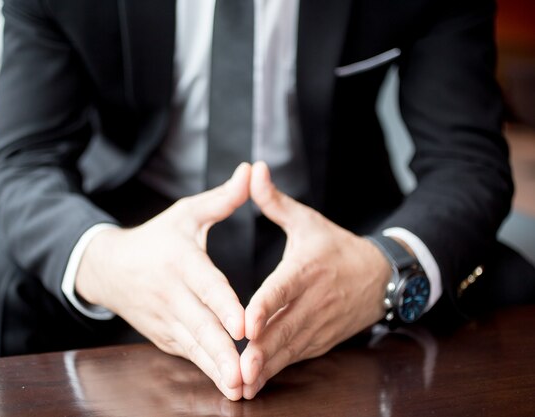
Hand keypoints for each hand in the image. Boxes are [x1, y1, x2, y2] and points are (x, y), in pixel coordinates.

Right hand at [75, 163, 251, 400]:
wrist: (109, 267)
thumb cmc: (157, 238)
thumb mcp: (186, 214)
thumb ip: (222, 199)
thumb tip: (251, 170)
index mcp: (181, 261)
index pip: (206, 285)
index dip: (223, 305)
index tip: (242, 325)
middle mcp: (172, 294)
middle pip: (200, 325)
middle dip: (223, 352)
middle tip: (245, 373)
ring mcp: (165, 319)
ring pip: (194, 347)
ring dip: (215, 369)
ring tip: (238, 388)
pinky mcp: (164, 336)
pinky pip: (187, 354)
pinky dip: (205, 369)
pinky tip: (225, 384)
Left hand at [240, 161, 391, 398]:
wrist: (380, 277)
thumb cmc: (335, 247)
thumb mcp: (307, 221)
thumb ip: (275, 201)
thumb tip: (253, 169)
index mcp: (306, 270)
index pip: (283, 289)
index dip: (265, 306)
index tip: (246, 322)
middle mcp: (313, 301)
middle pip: (284, 328)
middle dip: (261, 351)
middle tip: (238, 367)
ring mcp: (318, 325)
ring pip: (289, 349)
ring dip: (266, 368)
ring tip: (242, 384)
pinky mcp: (320, 341)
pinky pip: (296, 358)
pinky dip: (277, 371)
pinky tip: (255, 384)